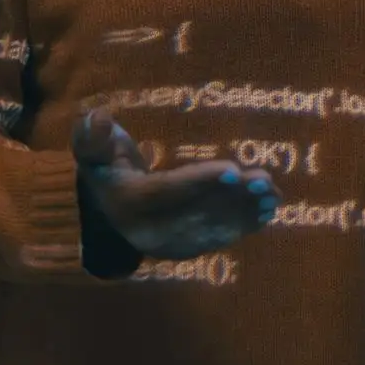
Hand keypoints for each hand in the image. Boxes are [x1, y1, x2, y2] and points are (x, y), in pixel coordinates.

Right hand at [72, 108, 277, 259]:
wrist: (107, 209)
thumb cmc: (105, 167)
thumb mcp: (92, 151)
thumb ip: (91, 136)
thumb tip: (99, 116)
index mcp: (127, 204)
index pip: (167, 193)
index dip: (199, 182)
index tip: (231, 169)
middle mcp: (150, 230)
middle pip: (196, 212)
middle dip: (232, 197)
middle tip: (264, 180)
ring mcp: (171, 242)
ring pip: (212, 227)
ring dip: (246, 212)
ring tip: (273, 195)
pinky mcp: (187, 247)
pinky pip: (217, 238)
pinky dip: (244, 226)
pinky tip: (268, 212)